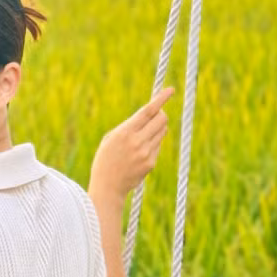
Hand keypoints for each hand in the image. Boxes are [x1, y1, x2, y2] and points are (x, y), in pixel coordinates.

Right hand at [89, 87, 173, 201]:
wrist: (107, 186)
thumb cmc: (106, 159)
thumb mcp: (111, 138)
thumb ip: (130, 126)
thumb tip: (152, 116)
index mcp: (125, 132)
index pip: (148, 111)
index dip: (161, 99)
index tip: (171, 90)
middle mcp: (137, 141)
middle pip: (161, 119)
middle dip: (161, 114)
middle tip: (157, 115)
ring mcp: (146, 153)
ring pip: (162, 132)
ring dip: (157, 129)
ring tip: (143, 138)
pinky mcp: (151, 163)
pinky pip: (158, 146)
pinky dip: (153, 144)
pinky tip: (140, 153)